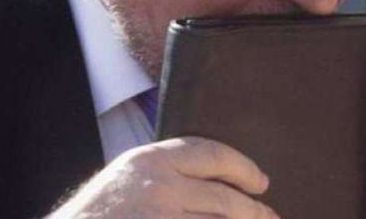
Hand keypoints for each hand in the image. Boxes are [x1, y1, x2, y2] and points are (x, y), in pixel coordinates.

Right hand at [49, 136, 278, 217]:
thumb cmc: (96, 214)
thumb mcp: (128, 177)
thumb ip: (167, 172)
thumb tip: (217, 181)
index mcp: (152, 161)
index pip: (212, 154)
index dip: (243, 168)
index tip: (260, 182)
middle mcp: (161, 189)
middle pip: (225, 198)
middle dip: (254, 211)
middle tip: (269, 216)